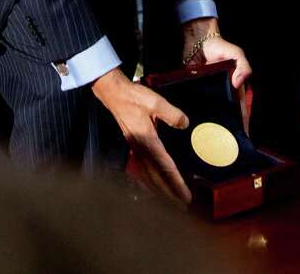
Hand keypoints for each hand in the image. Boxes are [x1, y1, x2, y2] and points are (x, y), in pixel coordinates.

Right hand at [91, 69, 190, 204]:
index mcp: (148, 141)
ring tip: (171, 201)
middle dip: (170, 193)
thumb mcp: (155, 101)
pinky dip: (149, 181)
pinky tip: (152, 186)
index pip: (165, 167)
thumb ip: (172, 114)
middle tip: (182, 206)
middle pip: (157, 177)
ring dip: (160, 190)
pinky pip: (142, 169)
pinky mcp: (134, 145)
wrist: (113, 94)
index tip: (185, 195)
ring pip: (148, 176)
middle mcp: (141, 148)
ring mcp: (136, 148)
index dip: (176, 183)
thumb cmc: (132, 97)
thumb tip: (185, 124)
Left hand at [183, 19, 251, 129]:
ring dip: (209, 125)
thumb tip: (238, 82)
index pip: (241, 110)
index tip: (243, 137)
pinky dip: (195, 116)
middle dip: (226, 130)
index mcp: (235, 90)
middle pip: (226, 116)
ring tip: (207, 140)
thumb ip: (243, 66)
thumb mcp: (236, 54)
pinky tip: (191, 126)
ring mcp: (208, 96)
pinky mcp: (194, 94)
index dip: (243, 124)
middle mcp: (222, 95)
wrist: (196, 41)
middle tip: (223, 144)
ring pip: (210, 115)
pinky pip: (195, 107)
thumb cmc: (218, 47)